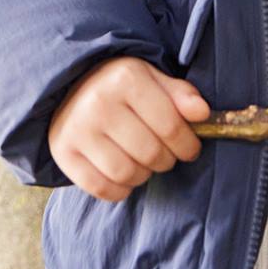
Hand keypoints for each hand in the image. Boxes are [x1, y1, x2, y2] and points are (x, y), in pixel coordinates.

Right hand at [47, 56, 209, 200]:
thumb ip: (180, 94)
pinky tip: (124, 175)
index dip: (187, 144)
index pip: (170, 126)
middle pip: (150, 153)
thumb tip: (203, 113)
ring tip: (143, 162)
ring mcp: (77, 130)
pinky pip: (101, 188)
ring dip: (143, 175)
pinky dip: (120, 189)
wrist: (71, 86)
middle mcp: (98, 103)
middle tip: (165, 155)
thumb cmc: (120, 85)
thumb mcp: (152, 78)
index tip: (190, 148)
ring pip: (126, 174)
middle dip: (166, 160)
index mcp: (126, 78)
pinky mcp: (63, 153)